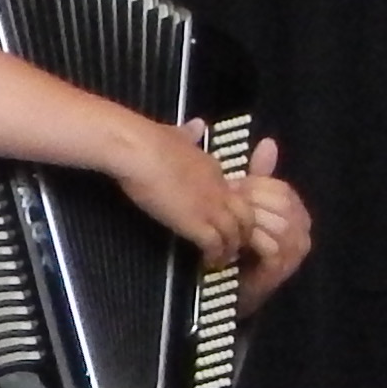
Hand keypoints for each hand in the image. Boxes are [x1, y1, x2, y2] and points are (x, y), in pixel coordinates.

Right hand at [109, 119, 252, 268]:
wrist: (141, 151)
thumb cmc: (151, 141)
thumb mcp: (175, 133)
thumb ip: (187, 133)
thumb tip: (197, 125)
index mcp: (214, 168)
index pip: (233, 194)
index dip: (230, 210)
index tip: (223, 221)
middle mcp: (219, 189)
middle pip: (245, 215)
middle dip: (242, 233)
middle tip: (233, 245)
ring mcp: (210, 207)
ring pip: (235, 233)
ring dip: (231, 248)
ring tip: (223, 259)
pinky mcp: (196, 223)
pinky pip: (215, 244)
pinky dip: (215, 255)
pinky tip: (209, 262)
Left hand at [233, 134, 312, 307]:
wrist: (228, 288)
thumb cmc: (237, 245)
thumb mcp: (246, 206)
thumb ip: (258, 177)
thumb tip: (268, 142)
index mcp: (297, 212)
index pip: (280, 188)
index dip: (254, 185)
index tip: (230, 186)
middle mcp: (303, 230)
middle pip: (280, 203)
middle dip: (250, 200)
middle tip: (226, 201)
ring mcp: (296, 250)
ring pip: (277, 222)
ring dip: (249, 219)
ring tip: (228, 218)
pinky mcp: (283, 267)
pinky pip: (271, 244)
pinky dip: (251, 238)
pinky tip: (234, 237)